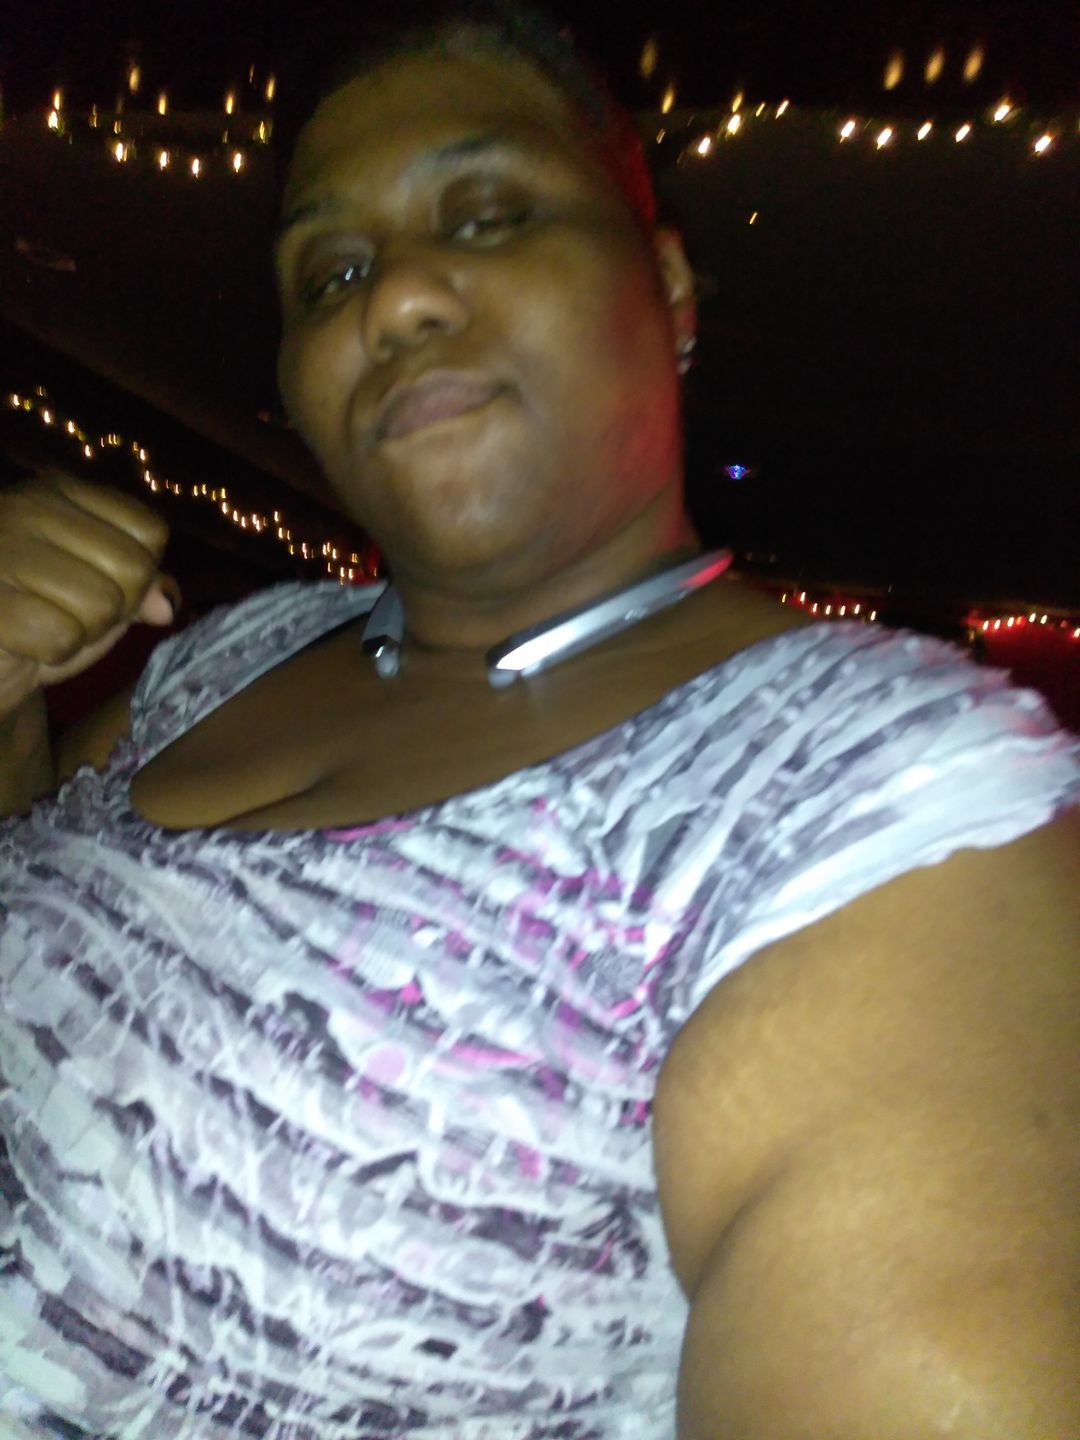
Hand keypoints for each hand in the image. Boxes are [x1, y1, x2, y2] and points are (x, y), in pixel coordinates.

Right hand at [0, 473, 177, 720]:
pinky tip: (22, 642)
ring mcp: (2, 548)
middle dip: (114, 610)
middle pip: (133, 569)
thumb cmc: (38, 619)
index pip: (149, 531)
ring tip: (44, 624)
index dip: (139, 576)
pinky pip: (62, 635)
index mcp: (59, 491)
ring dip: (82, 633)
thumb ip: (139, 586)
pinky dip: (52, 652)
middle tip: (67, 613)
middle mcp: (28, 506)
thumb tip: (166, 607)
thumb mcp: (99, 594)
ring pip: (102, 605)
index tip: (96, 584)